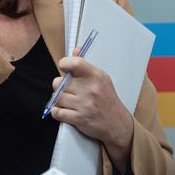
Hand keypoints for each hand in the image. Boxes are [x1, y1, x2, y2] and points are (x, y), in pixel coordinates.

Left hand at [50, 48, 133, 171]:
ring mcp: (84, 104)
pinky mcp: (80, 118)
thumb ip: (84, 65)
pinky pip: (57, 112)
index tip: (64, 68)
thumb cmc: (107, 99)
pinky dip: (57, 112)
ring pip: (56, 97)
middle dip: (59, 87)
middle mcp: (90, 89)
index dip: (64, 64)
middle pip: (58, 82)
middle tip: (67, 91)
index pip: (74, 63)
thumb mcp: (101, 79)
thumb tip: (75, 49)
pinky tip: (63, 111)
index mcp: (96, 76)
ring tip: (67, 101)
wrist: (118, 124)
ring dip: (58, 100)